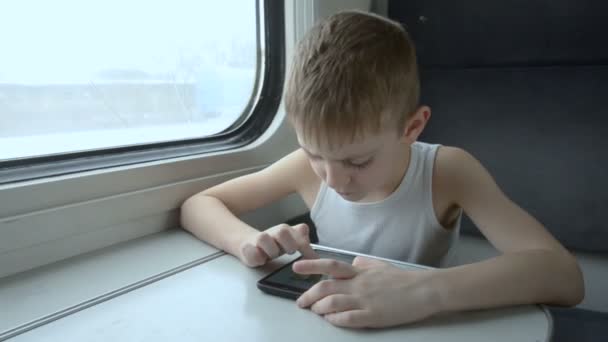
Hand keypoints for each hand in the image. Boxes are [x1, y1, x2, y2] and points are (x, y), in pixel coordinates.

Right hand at [238, 223, 317, 266]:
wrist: (250, 244)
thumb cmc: (275, 246)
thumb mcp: (292, 244)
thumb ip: (305, 247)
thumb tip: (317, 260)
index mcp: (288, 231)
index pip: (301, 231)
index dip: (306, 247)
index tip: (312, 260)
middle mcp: (275, 232)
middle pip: (282, 230)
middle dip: (288, 244)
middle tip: (289, 253)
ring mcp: (260, 238)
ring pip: (264, 238)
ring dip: (271, 250)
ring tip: (273, 256)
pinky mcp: (247, 247)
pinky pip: (252, 251)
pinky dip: (256, 257)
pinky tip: (260, 260)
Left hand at [292, 256, 438, 327]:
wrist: (425, 290)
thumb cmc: (404, 279)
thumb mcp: (381, 266)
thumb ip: (365, 264)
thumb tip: (354, 262)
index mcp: (360, 272)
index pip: (330, 266)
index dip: (311, 266)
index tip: (295, 267)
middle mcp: (359, 284)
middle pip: (326, 287)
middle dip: (309, 295)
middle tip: (300, 302)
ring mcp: (365, 300)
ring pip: (333, 302)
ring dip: (320, 308)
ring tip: (315, 312)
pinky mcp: (373, 315)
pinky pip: (349, 318)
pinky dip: (336, 320)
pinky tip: (331, 321)